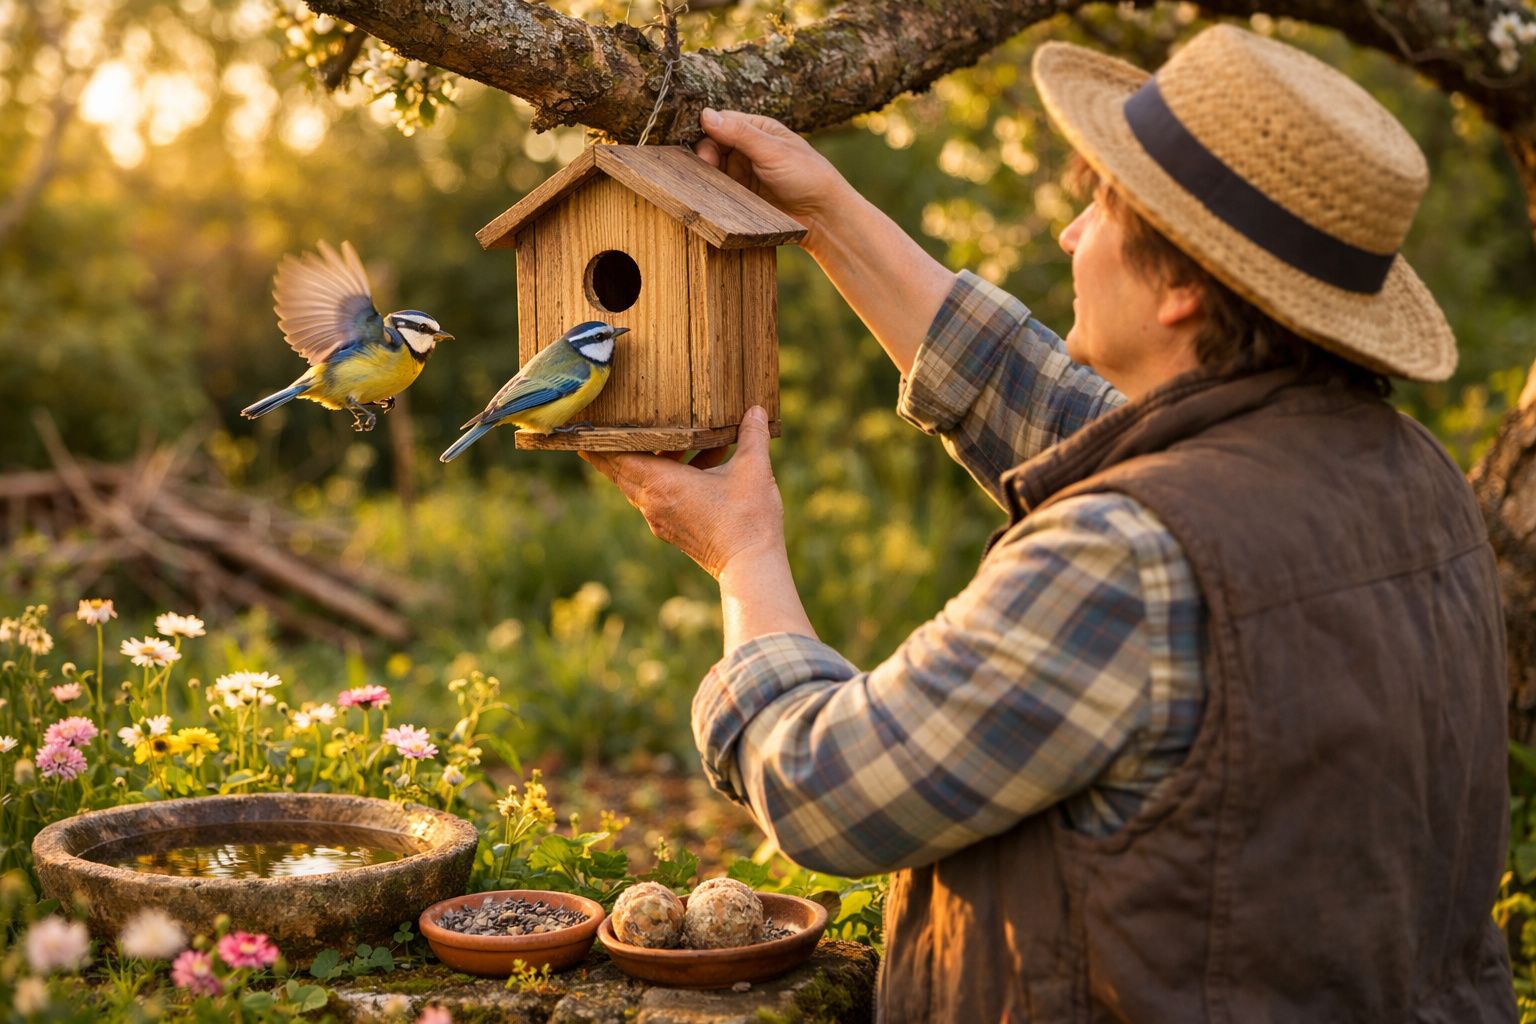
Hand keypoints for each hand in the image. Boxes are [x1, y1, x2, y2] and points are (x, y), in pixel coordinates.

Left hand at [580, 407, 784, 578]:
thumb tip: (756, 410)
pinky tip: (698, 466)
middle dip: (618, 448)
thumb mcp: (752, 470)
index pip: (616, 459)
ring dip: (651, 462)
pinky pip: (658, 498)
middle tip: (611, 427)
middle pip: (621, 471)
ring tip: (670, 440)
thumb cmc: (747, 518)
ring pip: (641, 485)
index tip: (586, 428)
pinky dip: (667, 479)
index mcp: (661, 484)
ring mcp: (661, 520)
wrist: (750, 566)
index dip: (600, 442)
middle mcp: (653, 503)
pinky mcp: (673, 530)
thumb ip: (752, 436)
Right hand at [695, 109, 851, 253]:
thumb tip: (706, 114)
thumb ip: (740, 134)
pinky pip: (720, 189)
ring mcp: (744, 172)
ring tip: (704, 184)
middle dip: (706, 155)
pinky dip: (713, 191)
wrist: (822, 216)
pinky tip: (709, 195)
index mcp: (758, 129)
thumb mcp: (772, 150)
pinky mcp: (742, 195)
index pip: (722, 122)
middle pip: (714, 145)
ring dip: (707, 174)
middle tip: (707, 168)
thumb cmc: (807, 176)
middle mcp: (748, 148)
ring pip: (714, 168)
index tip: (706, 150)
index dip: (709, 132)